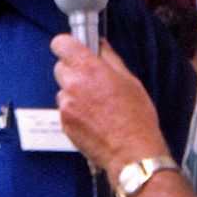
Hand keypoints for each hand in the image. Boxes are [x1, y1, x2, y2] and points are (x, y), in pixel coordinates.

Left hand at [51, 35, 169, 182]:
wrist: (132, 153)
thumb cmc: (136, 117)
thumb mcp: (129, 80)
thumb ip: (110, 58)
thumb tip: (100, 45)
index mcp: (89, 69)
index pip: (61, 44)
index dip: (67, 44)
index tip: (74, 49)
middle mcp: (73, 85)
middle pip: (60, 67)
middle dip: (73, 70)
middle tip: (92, 79)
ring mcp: (66, 106)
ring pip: (63, 90)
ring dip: (74, 92)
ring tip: (97, 104)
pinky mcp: (64, 124)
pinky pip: (65, 109)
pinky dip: (75, 110)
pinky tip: (94, 118)